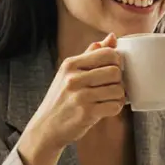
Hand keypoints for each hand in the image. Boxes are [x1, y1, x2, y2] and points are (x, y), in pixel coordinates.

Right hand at [29, 33, 125, 149]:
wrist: (46, 126)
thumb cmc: (61, 98)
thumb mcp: (69, 72)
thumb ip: (91, 54)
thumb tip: (112, 37)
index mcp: (71, 64)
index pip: (107, 53)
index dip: (116, 61)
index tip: (112, 69)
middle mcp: (74, 78)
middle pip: (115, 71)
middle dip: (118, 80)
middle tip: (110, 86)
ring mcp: (80, 96)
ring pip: (118, 89)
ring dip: (118, 96)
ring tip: (108, 98)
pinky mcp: (87, 113)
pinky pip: (115, 106)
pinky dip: (115, 108)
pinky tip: (106, 108)